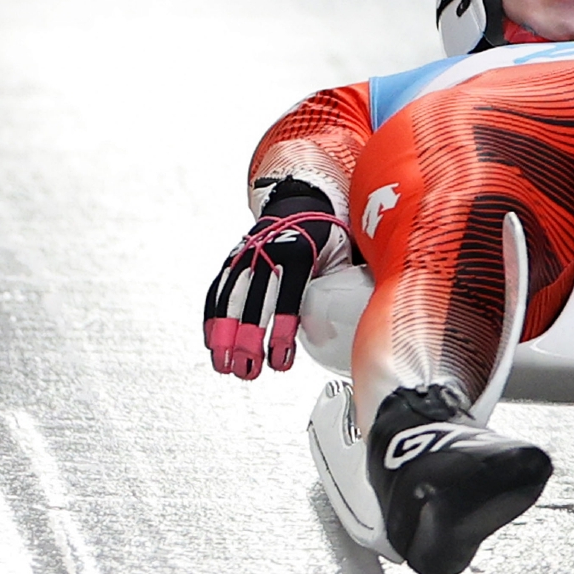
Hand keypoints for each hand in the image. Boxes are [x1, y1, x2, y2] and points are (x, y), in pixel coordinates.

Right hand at [203, 184, 340, 379]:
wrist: (301, 202)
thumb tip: (360, 323)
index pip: (288, 296)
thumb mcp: (343, 255)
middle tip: (247, 370)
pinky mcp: (234, 260)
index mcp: (299, 252)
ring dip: (224, 335)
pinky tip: (212, 342)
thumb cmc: (327, 233)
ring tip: (224, 365)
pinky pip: (218, 290)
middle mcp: (268, 251)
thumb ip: (344, 286)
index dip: (282, 330)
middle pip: (253, 302)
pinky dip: (212, 317)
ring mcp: (247, 255)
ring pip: (230, 298)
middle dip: (247, 340)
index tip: (279, 360)